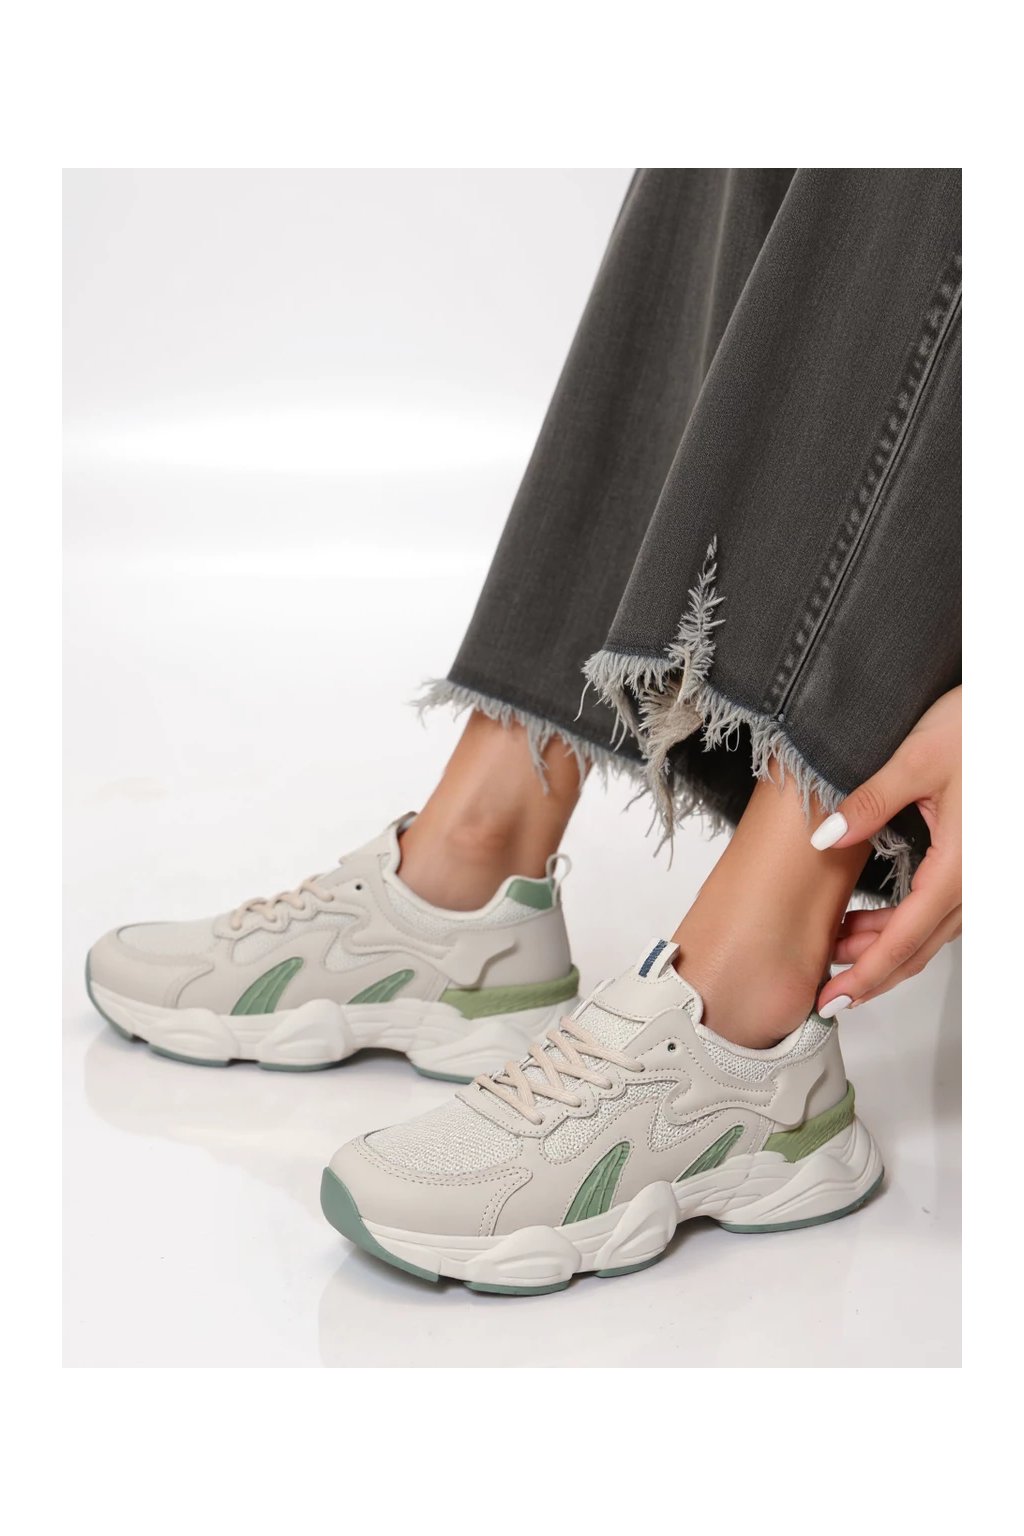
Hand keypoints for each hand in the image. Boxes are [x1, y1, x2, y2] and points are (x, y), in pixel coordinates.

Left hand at [812, 686, 960, 1014]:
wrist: (1015, 712)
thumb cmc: (983, 726)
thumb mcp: (917, 758)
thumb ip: (870, 802)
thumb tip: (827, 837)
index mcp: (962, 866)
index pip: (906, 940)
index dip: (867, 975)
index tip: (835, 1000)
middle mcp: (978, 881)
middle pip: (920, 948)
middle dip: (871, 972)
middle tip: (826, 989)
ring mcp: (982, 875)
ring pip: (932, 933)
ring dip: (886, 949)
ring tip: (837, 949)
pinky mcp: (979, 863)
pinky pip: (942, 911)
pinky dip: (905, 925)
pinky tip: (871, 920)